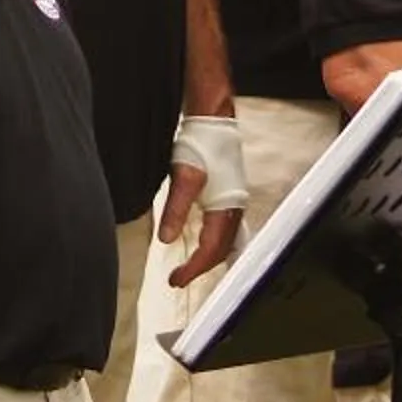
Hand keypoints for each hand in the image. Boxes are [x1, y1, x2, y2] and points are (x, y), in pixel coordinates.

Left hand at [162, 114, 247, 288]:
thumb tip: (166, 239)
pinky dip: (217, 243)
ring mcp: (235, 201)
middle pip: (222, 250)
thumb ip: (175, 210)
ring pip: (228, 241)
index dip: (193, 269)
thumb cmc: (202, 144)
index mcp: (225, 208)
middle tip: (178, 278)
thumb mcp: (183, 178)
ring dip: (211, 258)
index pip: (210, 250)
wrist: (214, 120)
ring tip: (192, 267)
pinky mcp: (231, 194)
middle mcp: (235, 208)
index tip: (175, 280)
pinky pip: (228, 229)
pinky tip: (207, 243)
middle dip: (201, 267)